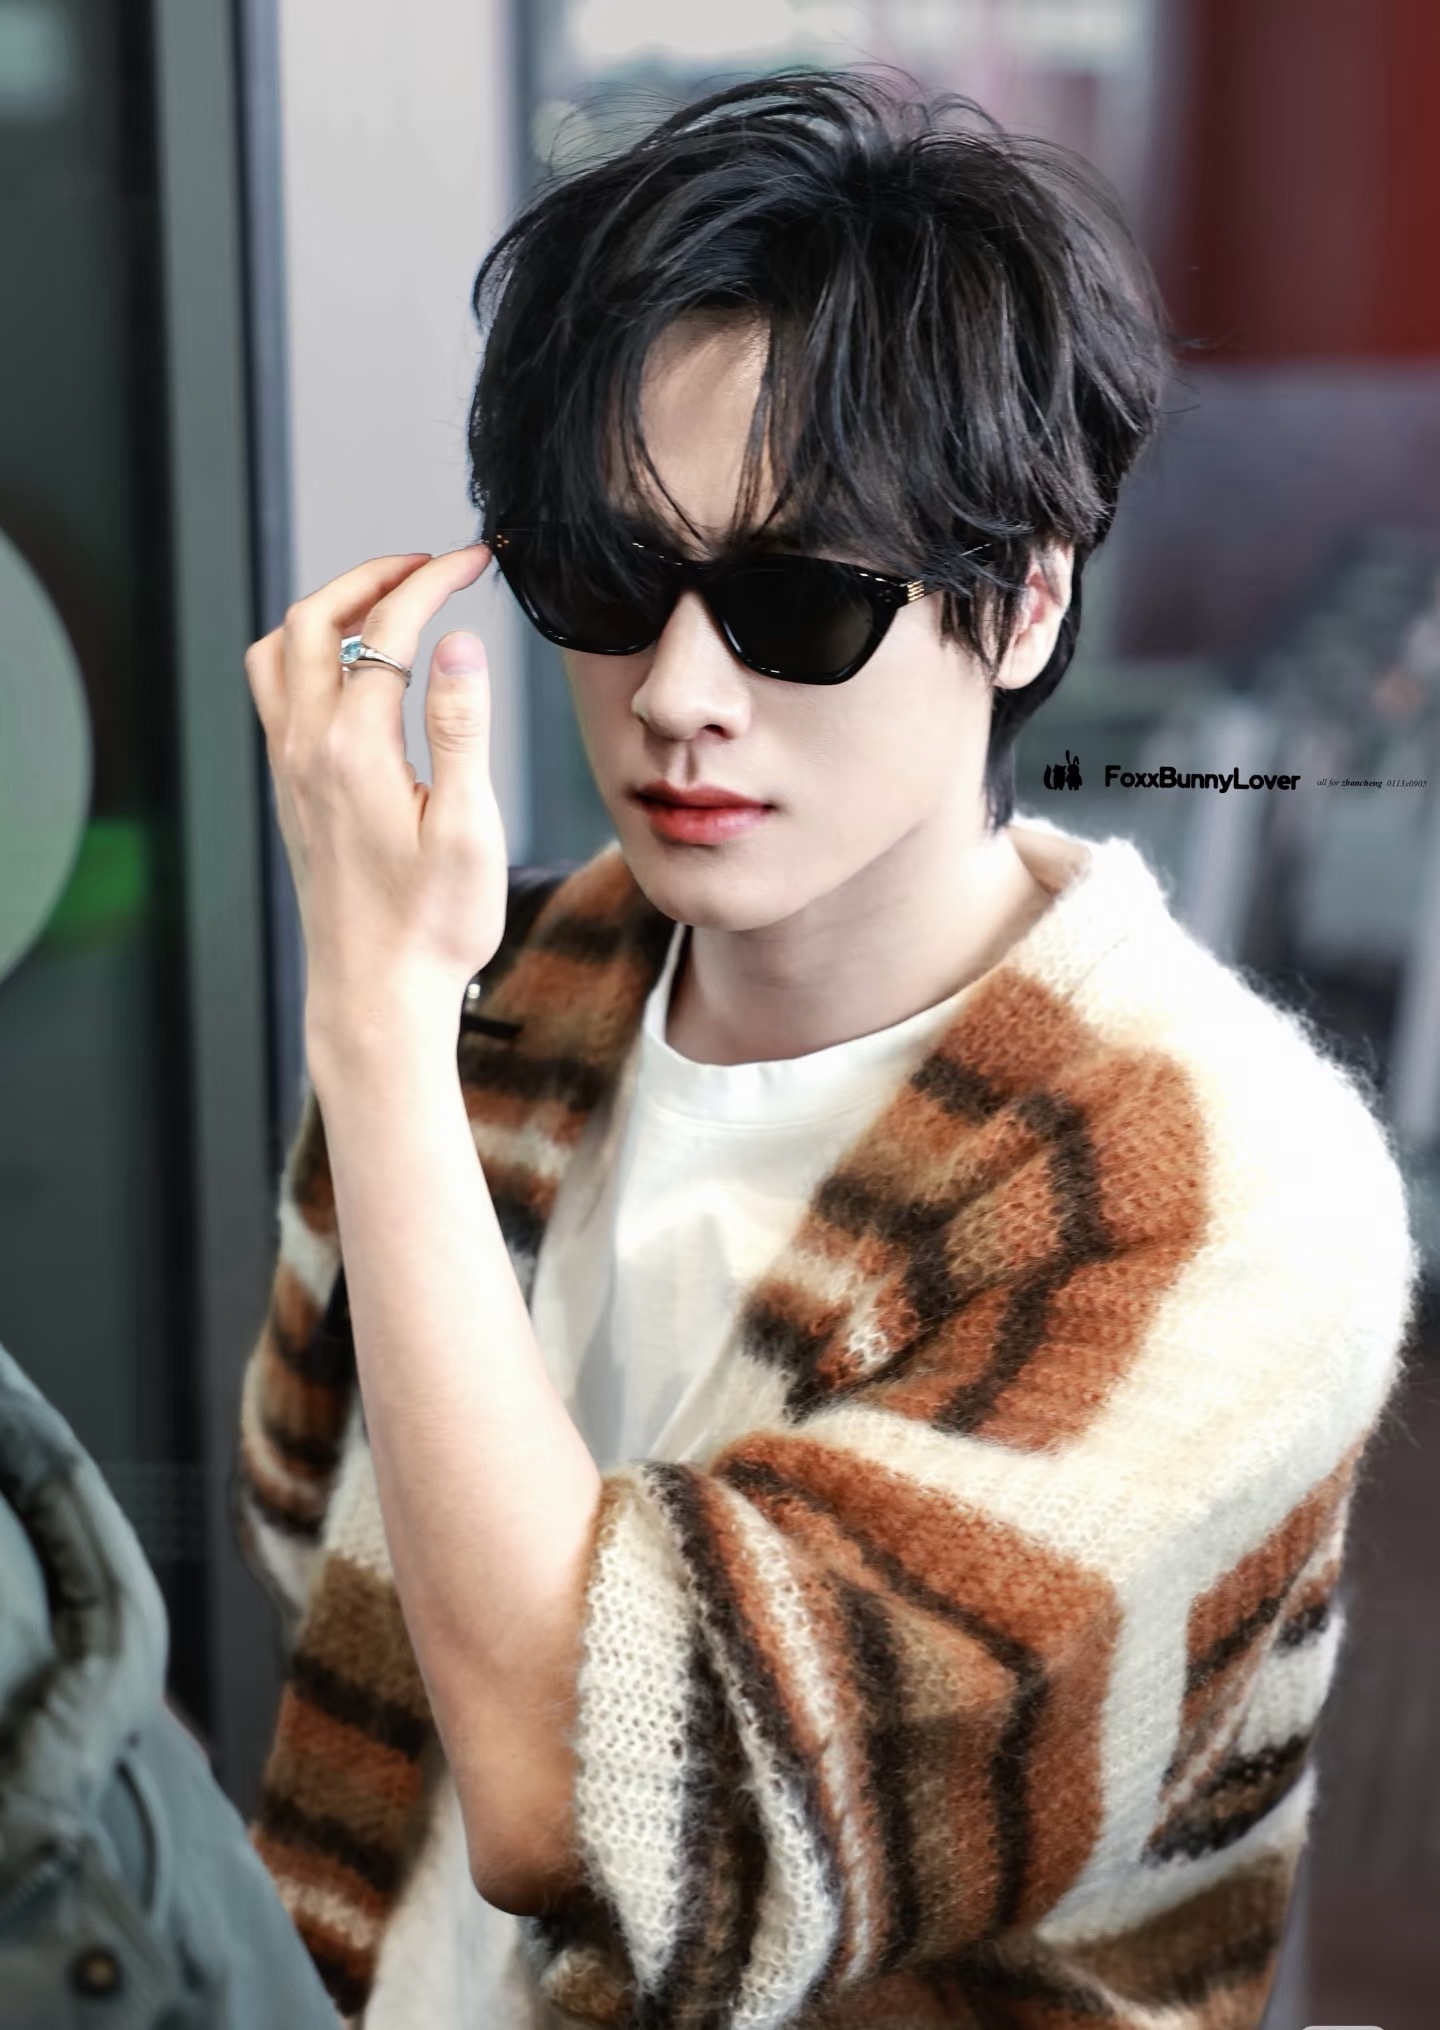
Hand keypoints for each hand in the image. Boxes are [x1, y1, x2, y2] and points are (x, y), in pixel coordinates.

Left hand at [244, 544, 507, 1053]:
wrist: (376, 995)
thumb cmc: (433, 927)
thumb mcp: (469, 828)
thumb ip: (459, 728)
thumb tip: (456, 644)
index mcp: (354, 750)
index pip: (388, 630)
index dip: (433, 582)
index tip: (474, 560)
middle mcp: (307, 750)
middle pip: (314, 619)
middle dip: (371, 576)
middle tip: (428, 565)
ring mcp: (290, 770)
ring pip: (280, 652)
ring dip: (328, 609)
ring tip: (386, 602)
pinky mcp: (291, 792)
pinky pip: (278, 694)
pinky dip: (310, 653)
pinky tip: (356, 670)